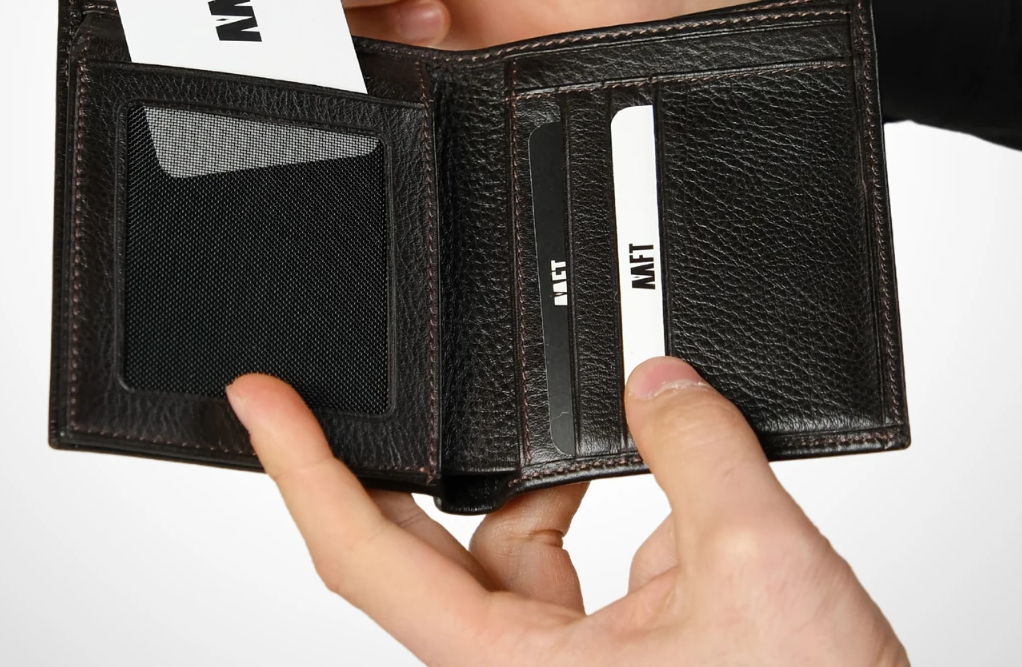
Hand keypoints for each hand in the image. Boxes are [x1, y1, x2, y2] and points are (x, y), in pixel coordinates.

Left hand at [226, 358, 906, 665]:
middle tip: (393, 392)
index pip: (367, 555)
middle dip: (418, 462)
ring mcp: (570, 660)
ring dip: (548, 479)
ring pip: (514, 540)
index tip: (264, 402)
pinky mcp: (615, 649)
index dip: (304, 469)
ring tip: (603, 431)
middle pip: (428, 543)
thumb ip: (698, 451)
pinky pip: (574, 555)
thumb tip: (661, 383)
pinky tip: (651, 480)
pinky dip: (601, 503)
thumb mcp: (757, 571)